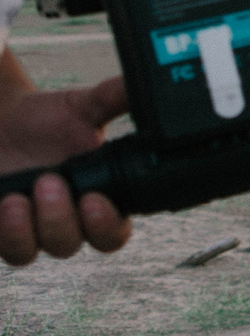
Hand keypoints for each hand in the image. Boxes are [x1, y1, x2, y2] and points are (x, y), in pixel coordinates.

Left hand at [0, 76, 129, 265]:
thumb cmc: (46, 119)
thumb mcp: (84, 106)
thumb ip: (118, 98)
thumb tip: (149, 85)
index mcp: (98, 198)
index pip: (114, 231)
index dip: (107, 225)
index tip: (94, 200)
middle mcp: (67, 220)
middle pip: (75, 244)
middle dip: (62, 219)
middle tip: (51, 183)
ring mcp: (32, 228)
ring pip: (39, 249)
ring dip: (31, 227)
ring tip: (21, 195)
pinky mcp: (1, 230)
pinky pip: (8, 248)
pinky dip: (7, 231)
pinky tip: (7, 202)